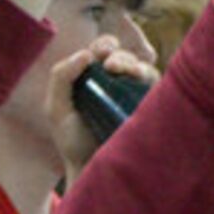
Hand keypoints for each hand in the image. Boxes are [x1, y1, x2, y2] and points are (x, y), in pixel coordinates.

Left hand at [45, 37, 156, 178]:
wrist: (91, 168)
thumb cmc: (73, 140)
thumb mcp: (56, 107)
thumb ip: (61, 76)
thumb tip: (86, 54)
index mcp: (94, 77)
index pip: (103, 51)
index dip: (104, 45)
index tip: (99, 53)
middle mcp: (117, 83)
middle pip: (124, 55)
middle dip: (118, 54)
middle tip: (109, 64)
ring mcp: (135, 95)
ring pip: (143, 67)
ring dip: (133, 62)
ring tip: (121, 70)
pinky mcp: (150, 108)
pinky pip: (158, 86)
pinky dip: (149, 75)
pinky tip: (138, 76)